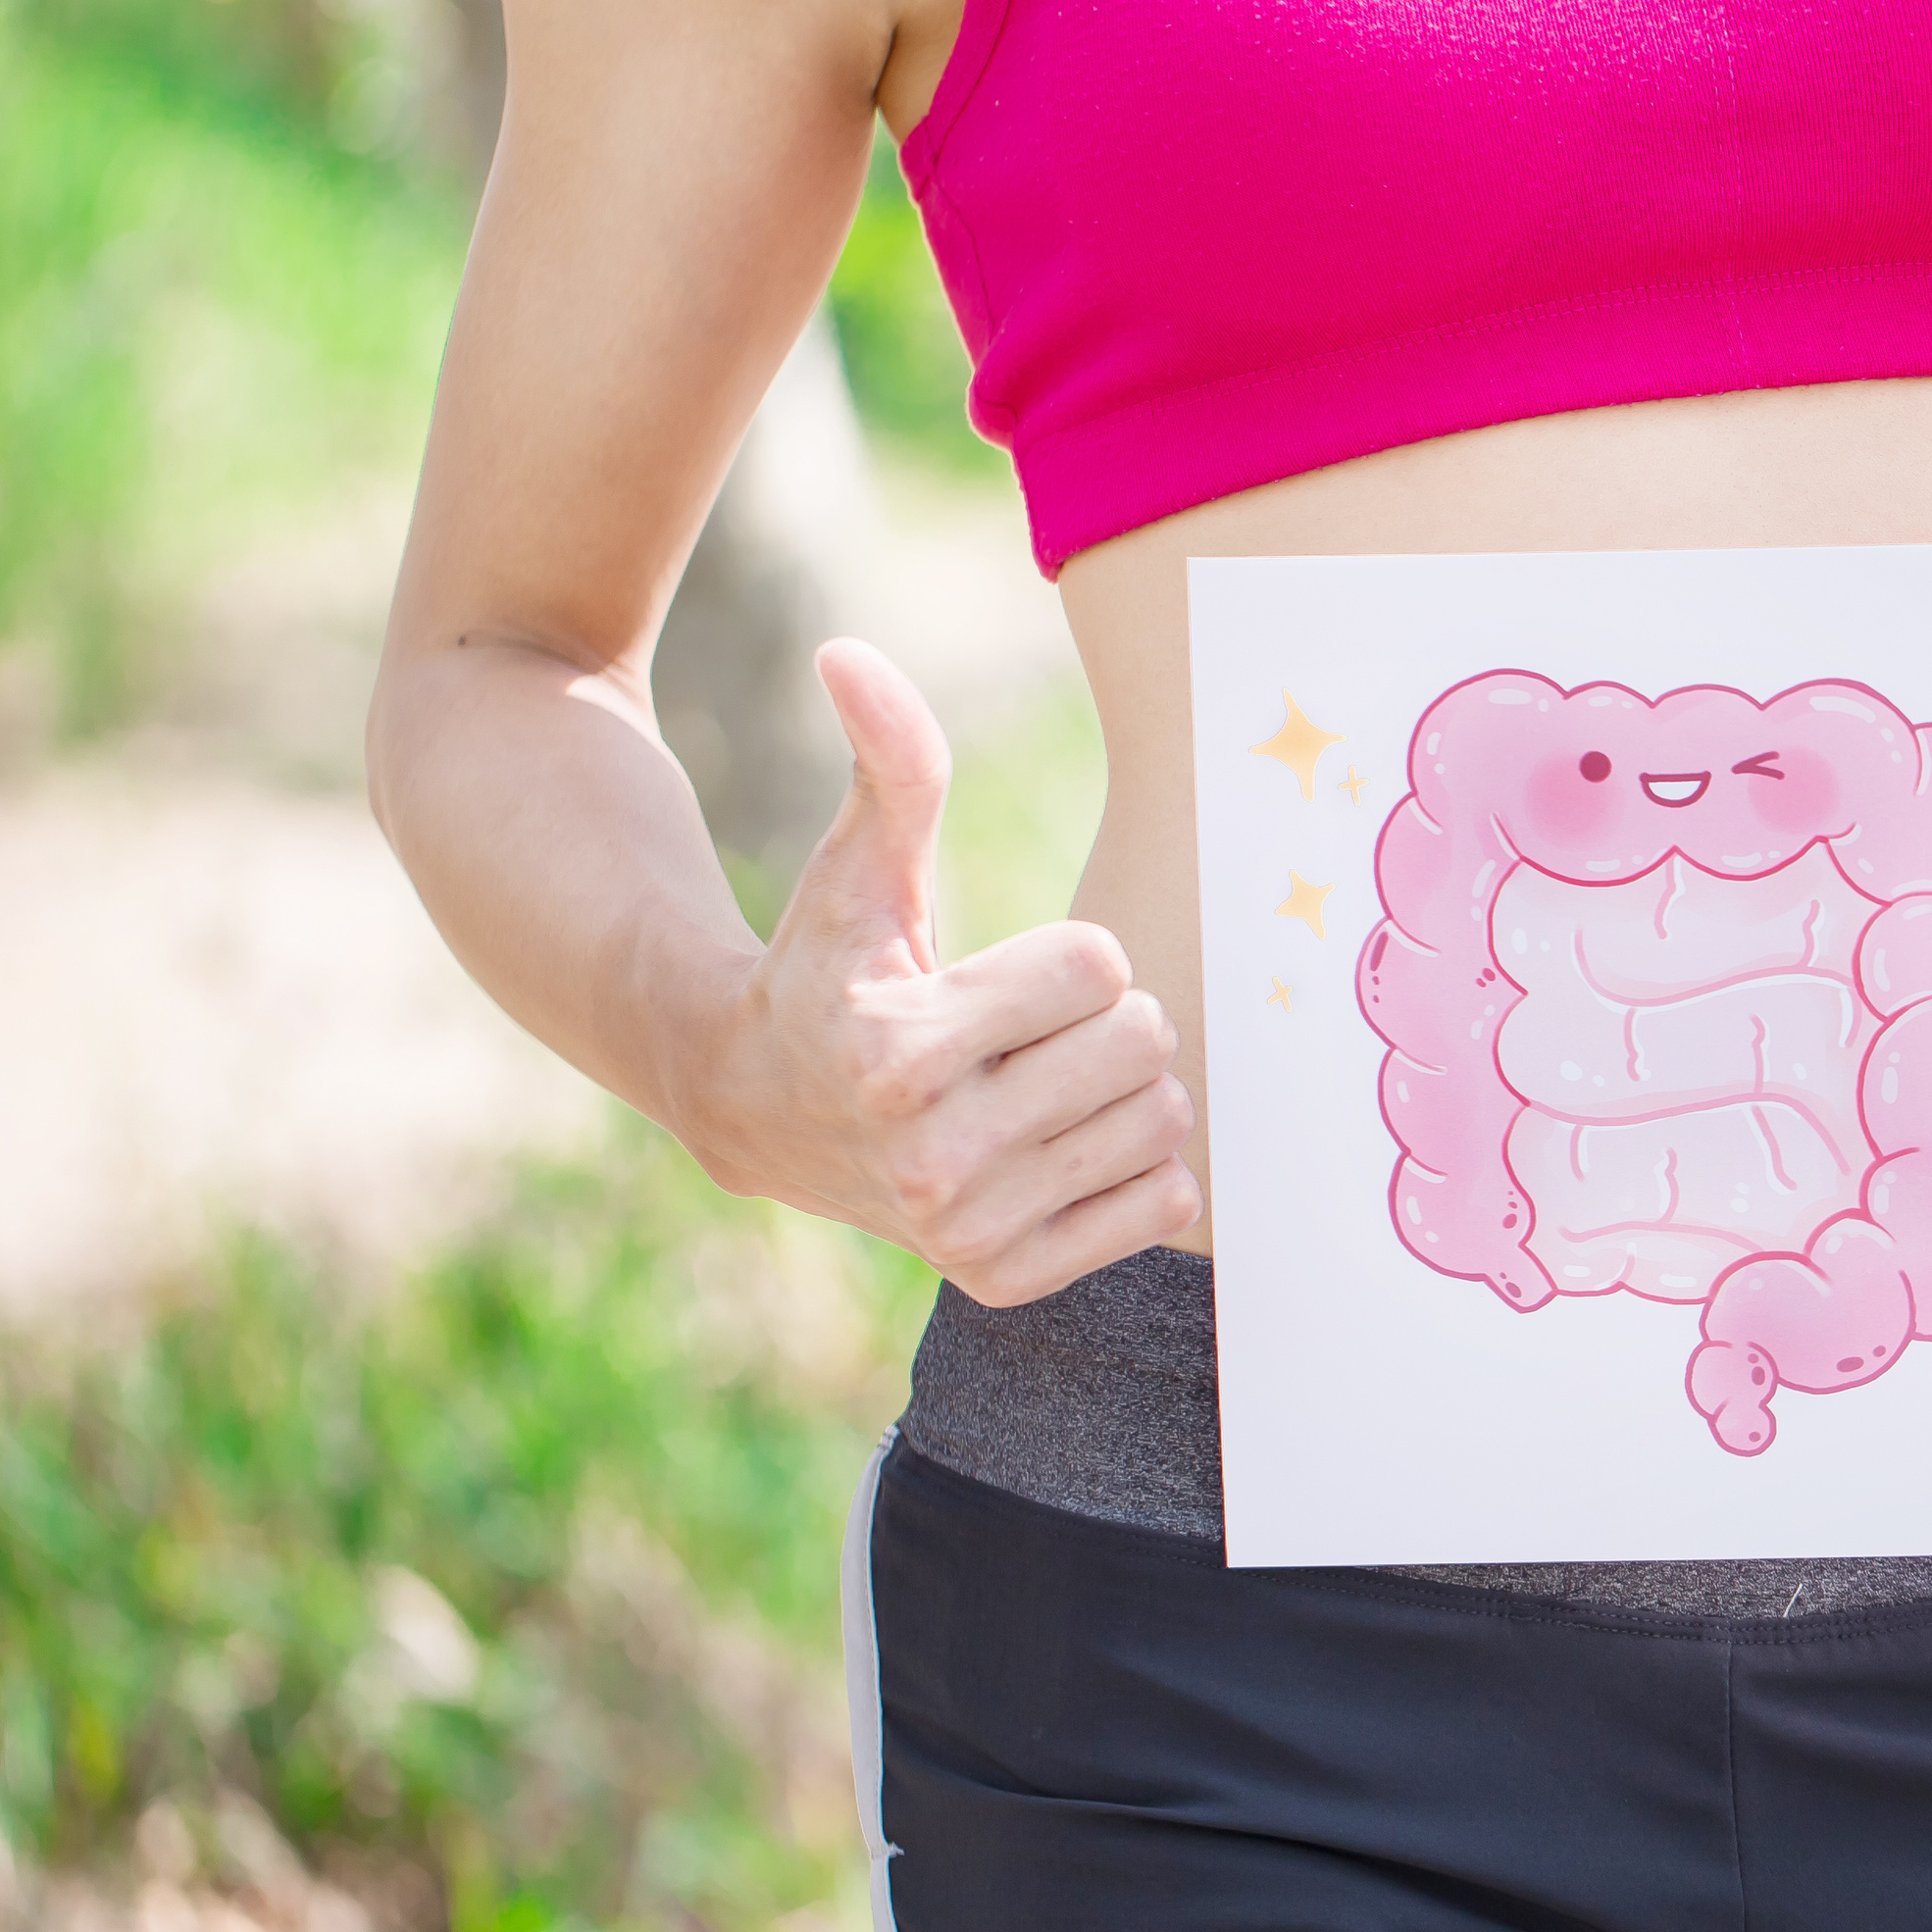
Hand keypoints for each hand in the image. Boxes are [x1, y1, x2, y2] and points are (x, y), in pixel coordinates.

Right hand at [681, 639, 1200, 1303]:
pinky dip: (1139, 1168)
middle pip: (1143, 1043)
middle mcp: (930, 1155)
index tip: (998, 975)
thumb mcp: (858, 864)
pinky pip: (1168, 1205)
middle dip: (1105, 1019)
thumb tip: (849, 653)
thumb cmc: (830, 967)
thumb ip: (888, 762)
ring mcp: (969, 1229)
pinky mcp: (1009, 1278)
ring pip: (1164, 1120)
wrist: (763, 1111)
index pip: (1101, 966)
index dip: (1069, 955)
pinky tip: (1060, 1146)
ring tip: (1040, 1084)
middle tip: (1028, 1032)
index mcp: (898, 1050)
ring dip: (1125, 1089)